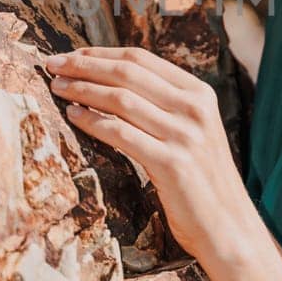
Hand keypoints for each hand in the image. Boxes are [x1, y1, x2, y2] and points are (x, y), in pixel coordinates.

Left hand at [43, 45, 253, 259]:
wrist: (228, 227)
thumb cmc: (202, 180)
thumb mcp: (192, 131)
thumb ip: (165, 105)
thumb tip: (112, 81)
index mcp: (200, 94)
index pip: (142, 59)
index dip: (101, 53)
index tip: (72, 54)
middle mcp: (194, 109)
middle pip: (128, 73)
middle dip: (84, 65)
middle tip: (52, 65)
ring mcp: (184, 136)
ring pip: (121, 100)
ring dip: (82, 90)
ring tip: (57, 88)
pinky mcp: (172, 164)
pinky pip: (121, 134)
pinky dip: (92, 122)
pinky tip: (73, 116)